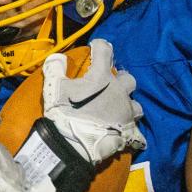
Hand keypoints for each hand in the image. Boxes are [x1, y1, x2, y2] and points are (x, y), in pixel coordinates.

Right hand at [43, 38, 145, 163]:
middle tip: (112, 84)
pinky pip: (137, 132)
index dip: (100, 47)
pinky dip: (131, 132)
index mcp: (102, 77)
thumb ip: (55, 68)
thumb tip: (58, 56)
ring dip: (129, 105)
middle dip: (121, 80)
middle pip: (128, 79)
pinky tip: (125, 133)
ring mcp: (126, 111)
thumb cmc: (63, 112)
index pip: (105, 51)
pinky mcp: (128, 130)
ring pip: (136, 104)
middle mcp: (119, 91)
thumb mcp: (54, 87)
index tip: (95, 48)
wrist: (71, 144)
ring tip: (120, 109)